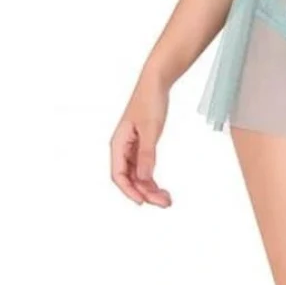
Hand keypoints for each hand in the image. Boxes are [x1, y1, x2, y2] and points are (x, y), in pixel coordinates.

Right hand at [110, 69, 172, 206]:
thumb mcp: (151, 128)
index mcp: (118, 143)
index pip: (118, 175)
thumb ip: (147, 153)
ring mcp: (131, 147)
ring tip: (167, 199)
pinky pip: (143, 167)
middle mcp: (122, 148)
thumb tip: (145, 178)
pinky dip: (152, 178)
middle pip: (130, 179)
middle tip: (165, 202)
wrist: (156, 82)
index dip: (129, 191)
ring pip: (137, 175)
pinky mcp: (141, 144)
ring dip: (150, 188)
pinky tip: (161, 187)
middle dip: (145, 193)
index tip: (143, 202)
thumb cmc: (150, 100)